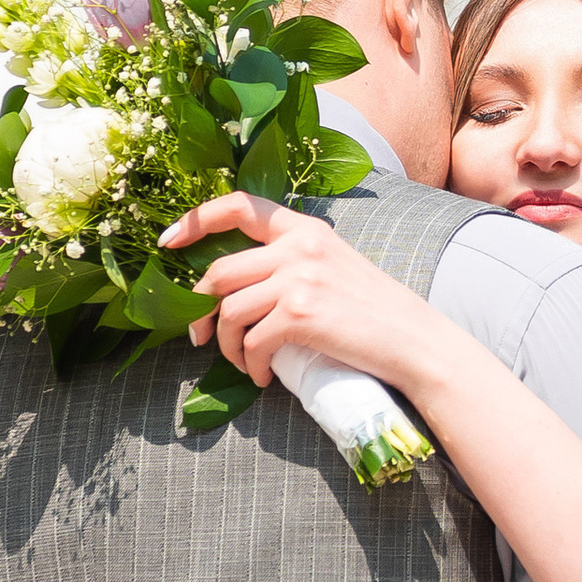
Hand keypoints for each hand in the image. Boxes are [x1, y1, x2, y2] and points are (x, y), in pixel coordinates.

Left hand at [159, 195, 433, 389]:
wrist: (413, 340)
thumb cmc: (372, 312)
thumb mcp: (332, 267)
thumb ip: (289, 262)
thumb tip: (233, 288)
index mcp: (304, 228)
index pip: (238, 205)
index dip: (195, 220)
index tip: (168, 242)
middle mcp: (299, 245)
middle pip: (220, 271)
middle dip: (199, 308)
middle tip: (199, 335)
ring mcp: (299, 277)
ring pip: (229, 310)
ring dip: (226, 345)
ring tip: (241, 362)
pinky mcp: (301, 314)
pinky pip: (252, 342)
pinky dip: (249, 366)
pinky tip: (261, 376)